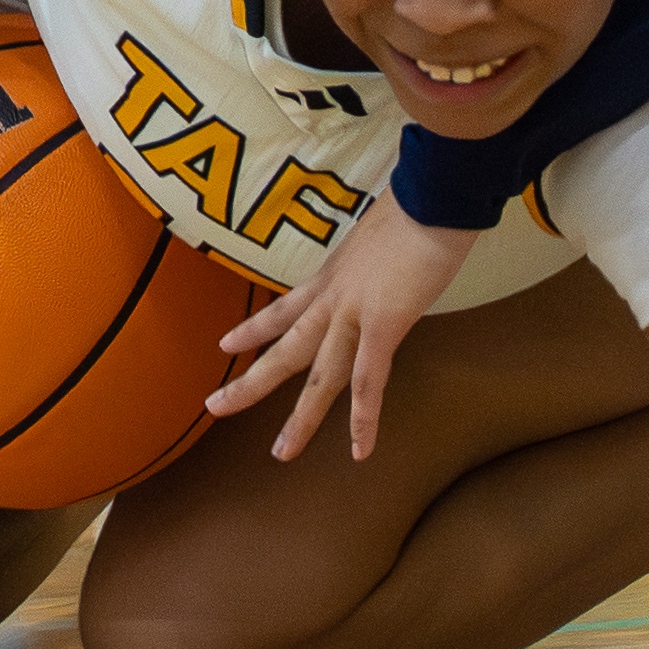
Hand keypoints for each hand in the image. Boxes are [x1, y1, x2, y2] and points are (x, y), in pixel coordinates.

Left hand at [209, 195, 480, 461]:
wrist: (433, 195)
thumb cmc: (421, 203)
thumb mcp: (384, 231)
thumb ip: (377, 254)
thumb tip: (388, 257)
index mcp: (334, 274)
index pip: (285, 306)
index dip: (256, 327)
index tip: (226, 342)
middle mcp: (334, 297)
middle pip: (286, 347)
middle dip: (251, 381)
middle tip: (215, 406)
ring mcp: (354, 313)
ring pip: (319, 376)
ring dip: (301, 418)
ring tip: (281, 454)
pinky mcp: (383, 325)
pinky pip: (369, 383)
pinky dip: (364, 420)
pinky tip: (360, 452)